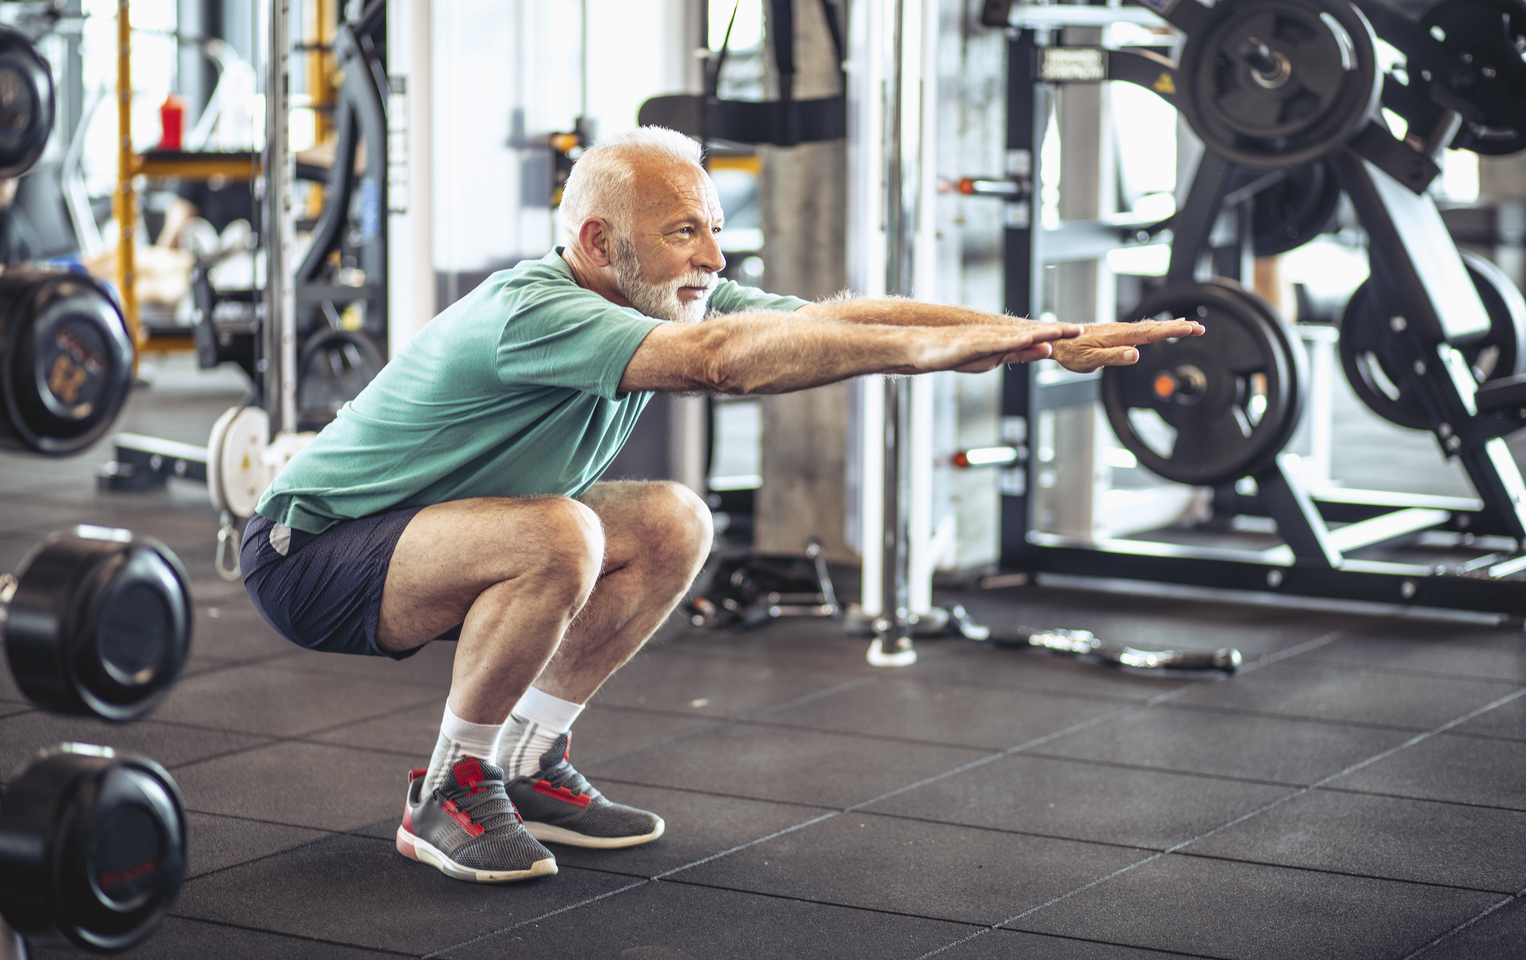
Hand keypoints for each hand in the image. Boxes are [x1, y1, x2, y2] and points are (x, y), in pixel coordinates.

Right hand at [917, 321, 1081, 372]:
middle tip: (1079, 329)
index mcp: (1006, 340)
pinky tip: (1026, 339)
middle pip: (1032, 332)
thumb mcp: (995, 358)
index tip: (1079, 333)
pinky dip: (1012, 341)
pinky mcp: (971, 344)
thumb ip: (1020, 354)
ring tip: (1060, 332)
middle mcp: (998, 335)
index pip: (1036, 337)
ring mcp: (985, 338)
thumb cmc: (957, 353)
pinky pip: (995, 343)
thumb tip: (1046, 350)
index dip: (1058, 334)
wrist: (923, 348)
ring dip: (1039, 333)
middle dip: (1056, 331)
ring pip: (1017, 335)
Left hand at [1051, 318, 1203, 372]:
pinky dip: (1157, 328)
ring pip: (1150, 327)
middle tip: (1200, 327)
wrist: (1057, 340)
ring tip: (1189, 326)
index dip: (1173, 331)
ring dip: (1170, 326)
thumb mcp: (1090, 360)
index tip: (1192, 329)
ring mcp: (1120, 330)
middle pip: (1155, 327)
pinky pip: (1142, 330)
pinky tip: (1161, 329)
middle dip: (1178, 327)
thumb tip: (1135, 354)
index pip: (1152, 333)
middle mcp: (1122, 330)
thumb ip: (1113, 357)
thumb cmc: (1071, 353)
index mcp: (1120, 336)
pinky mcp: (1116, 333)